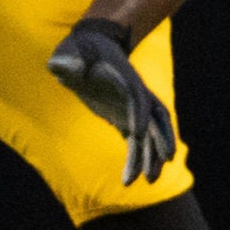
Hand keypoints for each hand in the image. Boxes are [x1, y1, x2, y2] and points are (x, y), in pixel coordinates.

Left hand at [47, 20, 176, 183]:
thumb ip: (67, 61)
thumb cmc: (77, 50)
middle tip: (163, 162)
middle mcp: (135, 94)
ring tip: (151, 181)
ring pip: (151, 133)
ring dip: (153, 155)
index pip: (137, 97)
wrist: (90, 48)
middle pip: (156, 118)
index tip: (137, 134)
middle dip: (161, 139)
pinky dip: (138, 158)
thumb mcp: (67, 53)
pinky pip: (137, 141)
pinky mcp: (125, 117)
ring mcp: (132, 107)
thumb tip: (74, 69)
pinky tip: (131, 179)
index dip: (138, 114)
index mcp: (124, 78)